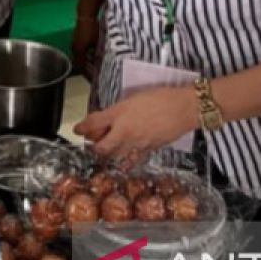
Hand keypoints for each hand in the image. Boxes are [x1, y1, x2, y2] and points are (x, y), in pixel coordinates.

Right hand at [70, 19, 94, 79]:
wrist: (86, 15)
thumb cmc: (92, 28)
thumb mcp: (98, 42)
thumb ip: (98, 54)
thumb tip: (101, 65)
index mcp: (79, 51)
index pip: (83, 68)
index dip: (89, 75)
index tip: (95, 81)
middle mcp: (74, 49)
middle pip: (80, 65)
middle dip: (88, 71)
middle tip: (96, 77)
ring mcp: (74, 45)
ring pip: (80, 59)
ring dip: (87, 65)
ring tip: (96, 69)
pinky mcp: (76, 41)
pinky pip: (80, 54)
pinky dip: (86, 58)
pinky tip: (93, 59)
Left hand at [73, 86, 196, 159]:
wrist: (183, 108)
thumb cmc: (160, 97)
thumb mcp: (133, 98)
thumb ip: (119, 109)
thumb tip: (110, 117)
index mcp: (119, 113)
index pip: (94, 122)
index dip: (82, 128)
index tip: (77, 130)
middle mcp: (124, 130)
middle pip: (101, 146)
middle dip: (94, 146)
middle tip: (92, 142)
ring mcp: (136, 142)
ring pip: (115, 155)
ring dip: (108, 153)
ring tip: (106, 148)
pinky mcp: (148, 149)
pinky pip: (132, 159)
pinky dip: (125, 161)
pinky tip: (123, 162)